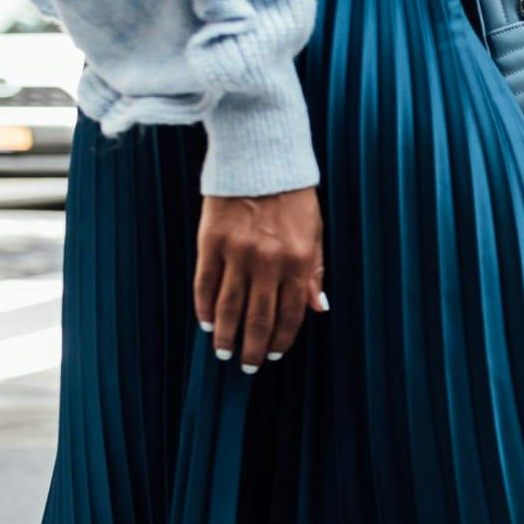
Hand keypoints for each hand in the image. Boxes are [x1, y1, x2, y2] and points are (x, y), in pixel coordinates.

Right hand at [193, 188, 325, 372]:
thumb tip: (318, 308)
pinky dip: (205, 307)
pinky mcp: (210, 241)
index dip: (281, 338)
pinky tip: (207, 322)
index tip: (273, 354)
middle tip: (247, 366)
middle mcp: (267, 261)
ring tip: (224, 353)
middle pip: (258, 318)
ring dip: (227, 335)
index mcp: (297, 261)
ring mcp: (237, 252)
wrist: (260, 158)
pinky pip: (205, 284)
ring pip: (230, 307)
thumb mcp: (314, 232)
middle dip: (252, 347)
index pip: (290, 313)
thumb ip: (314, 272)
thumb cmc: (292, 197)